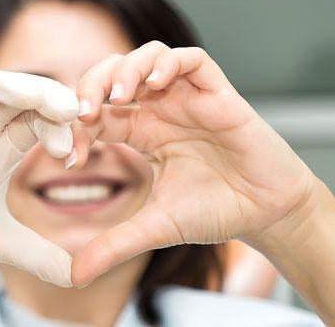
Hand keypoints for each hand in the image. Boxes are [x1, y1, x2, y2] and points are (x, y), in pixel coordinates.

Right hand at [0, 68, 77, 286]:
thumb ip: (36, 254)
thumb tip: (80, 278)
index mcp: (1, 150)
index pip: (39, 124)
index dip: (60, 130)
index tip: (72, 153)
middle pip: (20, 99)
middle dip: (47, 100)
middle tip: (71, 112)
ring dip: (12, 86)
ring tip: (37, 97)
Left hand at [69, 41, 316, 285]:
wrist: (265, 212)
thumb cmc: (214, 211)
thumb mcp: (154, 228)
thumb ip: (114, 245)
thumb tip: (75, 276)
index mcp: (140, 132)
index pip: (96, 113)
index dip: (76, 126)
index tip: (70, 155)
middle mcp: (159, 110)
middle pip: (113, 74)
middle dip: (91, 86)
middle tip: (83, 112)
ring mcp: (187, 98)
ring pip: (147, 57)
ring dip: (126, 70)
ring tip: (117, 98)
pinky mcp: (217, 93)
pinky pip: (191, 59)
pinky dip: (168, 63)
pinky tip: (155, 84)